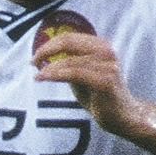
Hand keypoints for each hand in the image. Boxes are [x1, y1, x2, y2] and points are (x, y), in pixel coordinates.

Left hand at [31, 18, 141, 136]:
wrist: (122, 117)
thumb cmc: (100, 97)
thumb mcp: (82, 75)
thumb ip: (70, 62)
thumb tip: (47, 55)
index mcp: (102, 46)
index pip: (70, 37)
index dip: (50, 44)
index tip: (37, 55)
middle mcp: (106, 51)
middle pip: (68, 42)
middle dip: (46, 50)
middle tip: (33, 62)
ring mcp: (107, 65)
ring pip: (69, 61)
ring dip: (49, 68)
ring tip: (37, 76)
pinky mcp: (105, 81)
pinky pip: (74, 74)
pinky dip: (55, 75)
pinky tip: (43, 78)